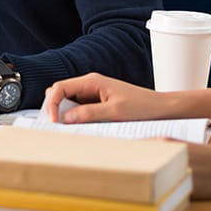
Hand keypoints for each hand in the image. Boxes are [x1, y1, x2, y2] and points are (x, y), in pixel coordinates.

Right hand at [46, 72, 166, 122]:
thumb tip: (65, 118)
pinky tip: (78, 128)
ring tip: (66, 129)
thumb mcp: (113, 112)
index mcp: (92, 81)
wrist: (158, 108)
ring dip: (64, 114)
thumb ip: (88, 114)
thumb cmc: (140, 106)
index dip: (52, 103)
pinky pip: (79, 109)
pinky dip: (74, 118)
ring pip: (69, 102)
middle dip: (54, 108)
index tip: (52, 121)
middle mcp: (90, 85)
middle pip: (61, 93)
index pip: (60, 87)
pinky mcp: (97, 103)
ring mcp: (93, 94)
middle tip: (56, 127)